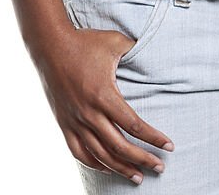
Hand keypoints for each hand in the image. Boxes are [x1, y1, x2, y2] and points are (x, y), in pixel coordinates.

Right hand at [33, 24, 174, 182]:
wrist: (50, 45)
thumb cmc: (84, 42)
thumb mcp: (114, 41)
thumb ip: (135, 48)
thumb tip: (153, 49)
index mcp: (104, 95)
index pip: (134, 125)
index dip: (153, 138)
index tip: (168, 146)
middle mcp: (89, 113)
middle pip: (120, 146)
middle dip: (142, 159)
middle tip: (159, 167)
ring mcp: (75, 121)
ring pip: (100, 154)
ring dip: (120, 168)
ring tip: (138, 176)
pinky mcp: (64, 123)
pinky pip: (79, 151)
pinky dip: (94, 163)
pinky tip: (106, 168)